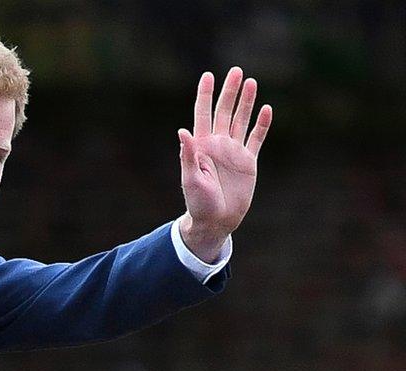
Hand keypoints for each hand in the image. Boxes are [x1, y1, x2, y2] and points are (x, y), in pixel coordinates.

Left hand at [178, 67, 271, 262]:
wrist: (216, 220)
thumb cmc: (198, 202)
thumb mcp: (190, 179)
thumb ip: (188, 155)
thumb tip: (182, 131)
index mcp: (201, 146)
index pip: (203, 114)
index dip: (205, 95)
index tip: (208, 75)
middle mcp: (218, 144)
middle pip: (224, 112)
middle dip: (230, 92)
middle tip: (236, 71)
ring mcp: (233, 152)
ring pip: (241, 121)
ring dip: (246, 102)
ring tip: (252, 82)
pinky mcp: (248, 162)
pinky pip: (256, 139)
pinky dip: (262, 125)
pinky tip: (266, 109)